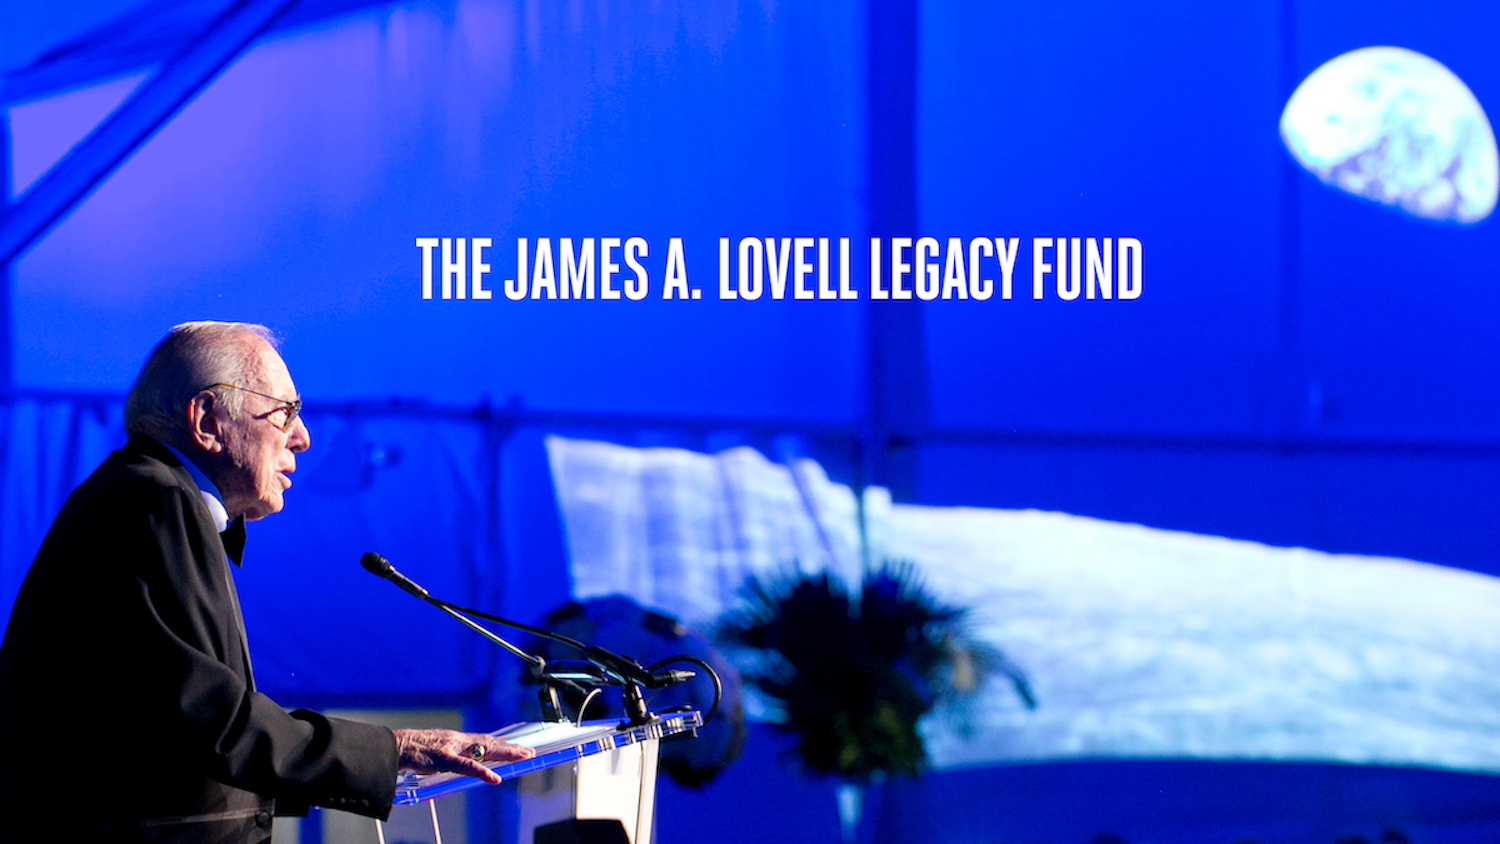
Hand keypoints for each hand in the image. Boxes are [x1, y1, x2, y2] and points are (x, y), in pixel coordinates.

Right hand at [393, 728, 533, 784]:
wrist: (397, 746)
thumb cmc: (415, 751)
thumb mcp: (439, 753)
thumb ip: (454, 758)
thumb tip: (467, 764)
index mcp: (458, 740)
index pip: (486, 741)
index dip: (504, 745)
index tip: (519, 748)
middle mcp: (459, 741)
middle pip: (490, 743)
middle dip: (511, 748)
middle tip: (530, 752)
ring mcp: (453, 748)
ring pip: (484, 750)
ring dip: (505, 754)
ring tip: (523, 756)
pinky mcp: (444, 758)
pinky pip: (466, 766)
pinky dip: (482, 772)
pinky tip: (495, 778)